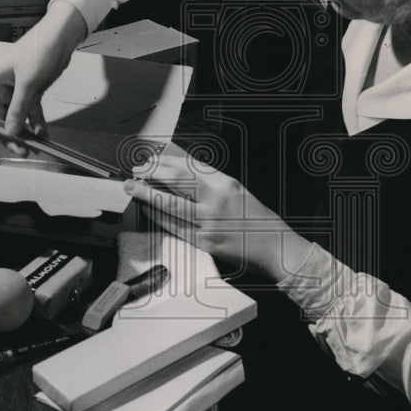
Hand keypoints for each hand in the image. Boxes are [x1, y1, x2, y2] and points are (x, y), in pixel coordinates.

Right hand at [0, 1, 86, 153]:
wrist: (60, 38)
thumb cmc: (37, 51)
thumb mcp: (27, 82)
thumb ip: (17, 108)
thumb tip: (9, 132)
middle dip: (7, 134)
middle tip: (19, 150)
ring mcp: (15, 91)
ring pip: (15, 117)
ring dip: (23, 133)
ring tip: (33, 148)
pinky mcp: (30, 93)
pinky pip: (30, 112)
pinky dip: (36, 123)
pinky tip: (43, 135)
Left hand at [124, 151, 309, 278]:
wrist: (275, 248)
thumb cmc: (259, 221)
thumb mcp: (238, 191)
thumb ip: (212, 182)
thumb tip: (182, 173)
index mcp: (226, 184)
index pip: (188, 167)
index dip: (165, 162)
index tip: (152, 161)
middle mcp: (216, 201)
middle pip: (175, 181)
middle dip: (151, 174)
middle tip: (136, 172)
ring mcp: (209, 223)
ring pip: (169, 204)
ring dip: (147, 195)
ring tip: (134, 189)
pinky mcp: (204, 242)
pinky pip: (174, 227)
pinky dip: (158, 217)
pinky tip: (149, 210)